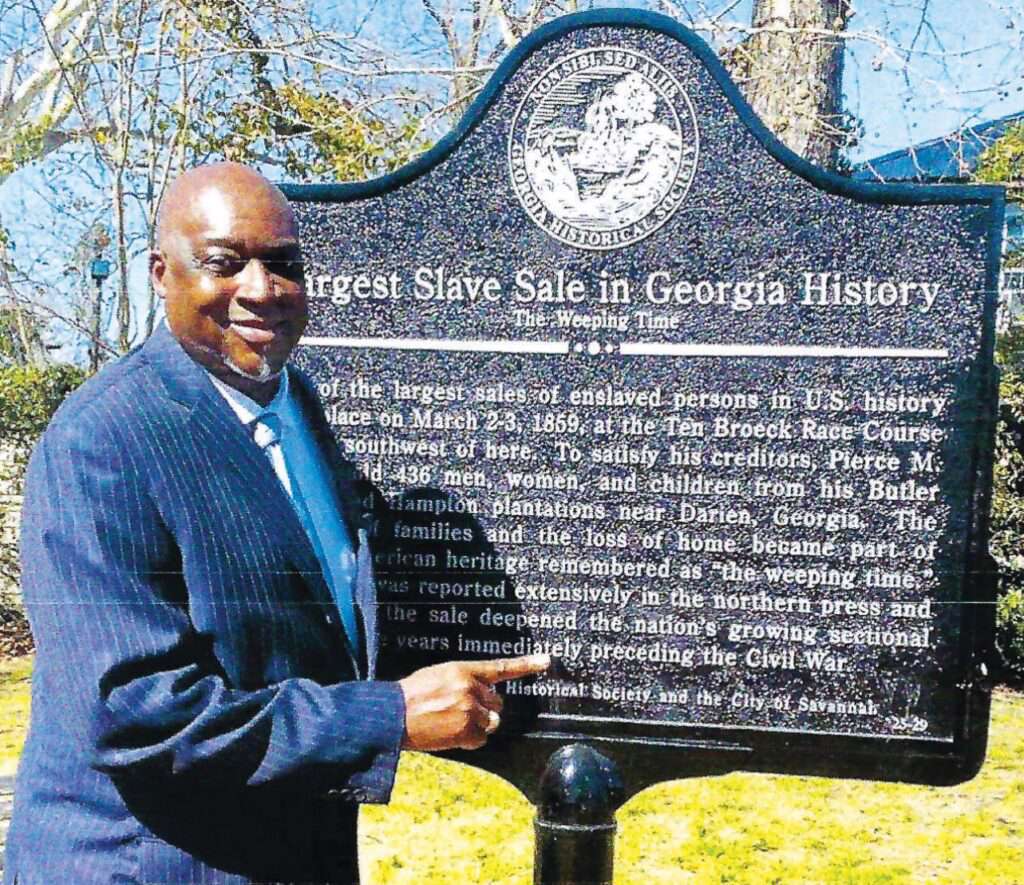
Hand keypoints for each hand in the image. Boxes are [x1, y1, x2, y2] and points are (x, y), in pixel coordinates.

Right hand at [398, 654, 550, 750]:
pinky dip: (469, 740)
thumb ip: (463, 680)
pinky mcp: (465, 731)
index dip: (526, 664)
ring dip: (477, 724)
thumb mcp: (438, 675)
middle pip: (497, 703)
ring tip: (452, 722)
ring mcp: (469, 710)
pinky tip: (451, 734)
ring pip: (491, 722)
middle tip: (459, 709)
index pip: (500, 667)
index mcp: (463, 670)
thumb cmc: (412, 695)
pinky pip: (480, 738)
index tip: (546, 661)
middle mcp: (470, 688)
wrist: (393, 715)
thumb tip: (483, 691)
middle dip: (484, 708)